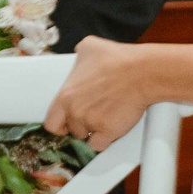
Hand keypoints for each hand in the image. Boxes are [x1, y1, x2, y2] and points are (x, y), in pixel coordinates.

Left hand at [44, 35, 150, 149]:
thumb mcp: (89, 47)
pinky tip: (110, 129)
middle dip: (78, 126)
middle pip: (70, 130)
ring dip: (93, 131)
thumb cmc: (118, 59)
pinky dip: (104, 140)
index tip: (65, 123)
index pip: (51, 122)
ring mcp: (91, 123)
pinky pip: (99, 145)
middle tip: (90, 117)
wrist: (141, 72)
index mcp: (65, 95)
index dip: (59, 124)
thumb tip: (79, 55)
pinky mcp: (108, 132)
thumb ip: (78, 57)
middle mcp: (75, 112)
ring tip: (105, 116)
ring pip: (86, 137)